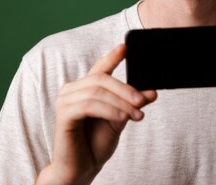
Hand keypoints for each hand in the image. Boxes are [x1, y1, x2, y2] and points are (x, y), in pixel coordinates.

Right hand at [36, 44, 156, 184]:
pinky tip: (122, 117)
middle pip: (101, 79)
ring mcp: (65, 101)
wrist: (81, 170)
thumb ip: (132, 104)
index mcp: (84, 88)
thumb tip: (152, 91)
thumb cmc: (95, 144)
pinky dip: (109, 110)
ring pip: (97, 91)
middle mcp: (71, 90)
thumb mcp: (120, 119)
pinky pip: (89, 105)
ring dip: (121, 102)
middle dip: (126, 89)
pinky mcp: (63, 115)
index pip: (100, 68)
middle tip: (143, 100)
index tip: (126, 47)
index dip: (112, 56)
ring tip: (137, 115)